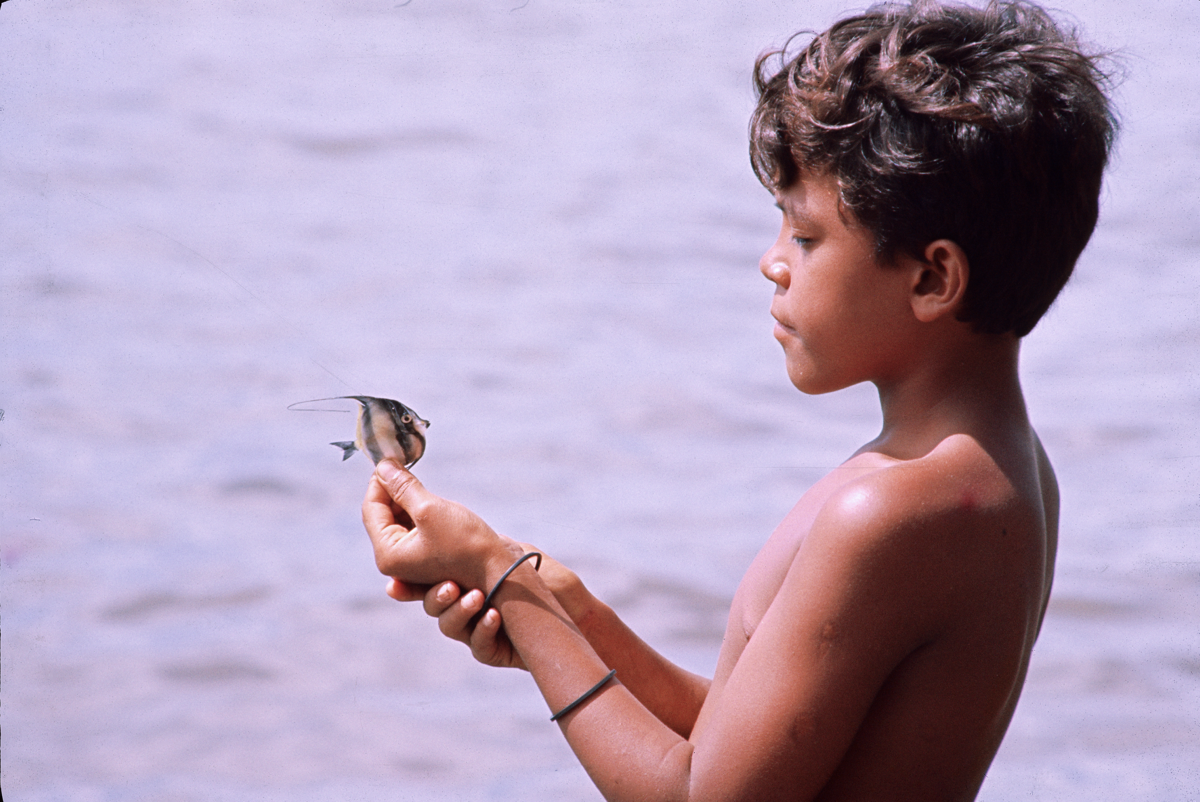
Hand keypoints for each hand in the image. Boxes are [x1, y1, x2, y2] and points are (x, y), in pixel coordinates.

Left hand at [362, 459, 520, 591]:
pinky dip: (421, 513)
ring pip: (400, 520)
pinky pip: (415, 529)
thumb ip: (403, 487)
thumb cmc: (467, 545)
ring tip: (428, 491)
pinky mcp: (428, 556)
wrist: (501, 571)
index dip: (379, 481)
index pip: (371, 509)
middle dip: (396, 491)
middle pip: (383, 515)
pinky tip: (436, 506)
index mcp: (388, 555)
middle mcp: (395, 562)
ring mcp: (411, 561)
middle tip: (410, 469)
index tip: (392, 459)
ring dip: (410, 502)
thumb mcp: (431, 509)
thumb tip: (383, 466)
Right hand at [388, 541, 590, 671]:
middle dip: (436, 597)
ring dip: (460, 612)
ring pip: (451, 627)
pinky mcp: (491, 650)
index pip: (422, 585)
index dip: (406, 587)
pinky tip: (494, 616)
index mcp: (456, 583)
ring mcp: (473, 632)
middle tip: (449, 587)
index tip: (394, 585)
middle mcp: (460, 609)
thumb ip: (468, 540)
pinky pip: (479, 646)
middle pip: (432, 607)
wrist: (565, 601)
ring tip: (477, 598)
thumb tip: (439, 517)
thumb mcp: (500, 549)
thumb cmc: (533, 571)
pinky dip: (484, 630)